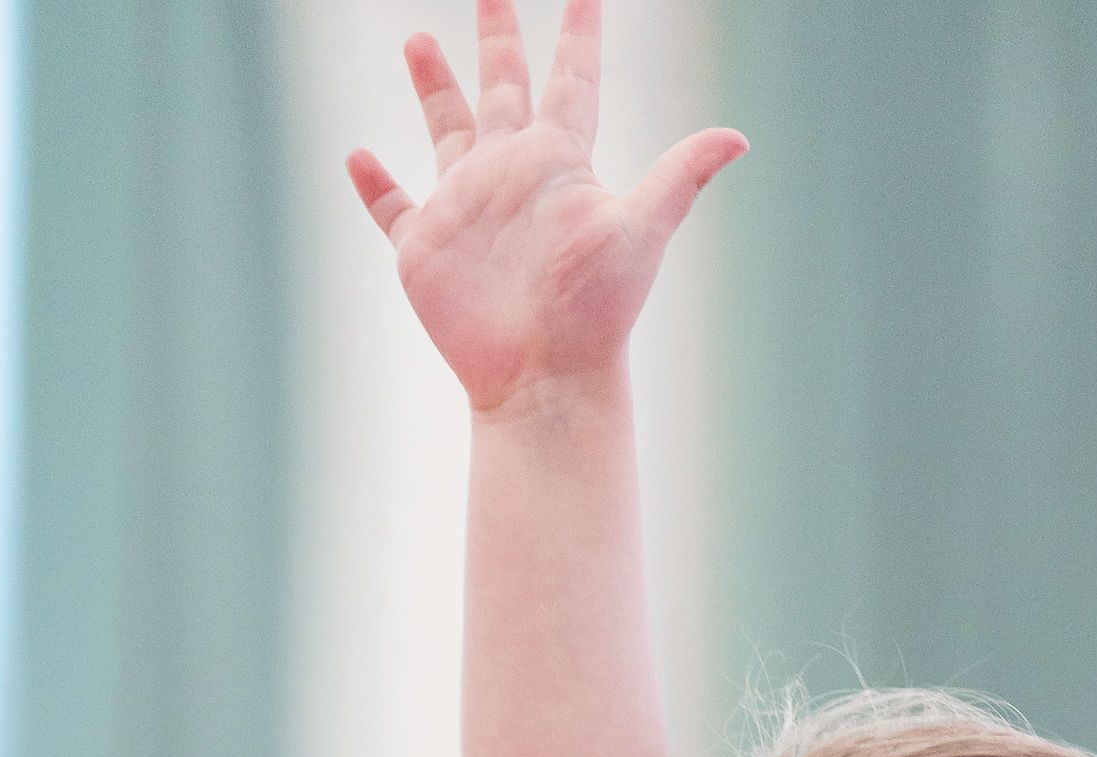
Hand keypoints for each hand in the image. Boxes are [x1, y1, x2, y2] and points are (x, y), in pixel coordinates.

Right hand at [348, 0, 745, 416]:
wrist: (545, 380)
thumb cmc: (595, 313)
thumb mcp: (640, 231)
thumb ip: (680, 177)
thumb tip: (739, 138)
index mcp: (558, 162)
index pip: (572, 81)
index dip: (578, 35)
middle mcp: (510, 175)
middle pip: (502, 88)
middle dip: (498, 40)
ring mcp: (466, 209)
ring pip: (445, 130)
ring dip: (433, 88)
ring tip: (419, 39)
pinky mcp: (426, 250)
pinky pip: (392, 209)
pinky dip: (374, 185)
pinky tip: (357, 156)